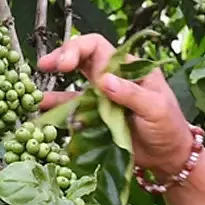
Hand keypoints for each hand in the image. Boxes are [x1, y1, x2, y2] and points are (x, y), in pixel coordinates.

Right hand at [37, 34, 195, 177]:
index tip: (65, 64)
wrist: (168, 157)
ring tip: (34, 92)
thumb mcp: (156, 107)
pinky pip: (73, 113)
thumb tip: (103, 81)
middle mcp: (110, 79)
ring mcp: (101, 100)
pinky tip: (42, 114)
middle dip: (61, 59)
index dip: (77, 49)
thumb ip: (131, 93)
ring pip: (72, 87)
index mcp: (127, 68)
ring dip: (54, 88)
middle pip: (80, 60)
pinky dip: (57, 113)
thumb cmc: (169, 127)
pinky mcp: (95, 120)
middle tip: (45, 66)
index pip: (97, 47)